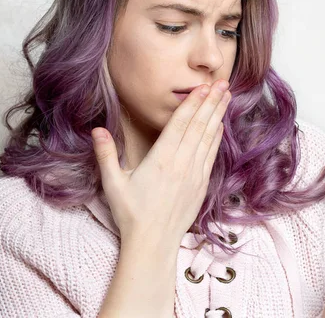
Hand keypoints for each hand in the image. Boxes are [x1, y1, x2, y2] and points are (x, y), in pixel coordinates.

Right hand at [91, 79, 230, 241]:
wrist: (154, 242)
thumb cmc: (131, 214)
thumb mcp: (113, 183)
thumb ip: (106, 154)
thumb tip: (97, 129)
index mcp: (161, 159)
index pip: (180, 124)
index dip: (193, 102)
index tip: (203, 86)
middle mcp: (182, 163)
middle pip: (199, 126)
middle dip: (212, 101)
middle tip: (222, 82)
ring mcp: (194, 173)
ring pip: (209, 137)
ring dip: (218, 115)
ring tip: (227, 96)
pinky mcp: (202, 184)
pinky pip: (212, 155)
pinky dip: (217, 138)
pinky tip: (221, 126)